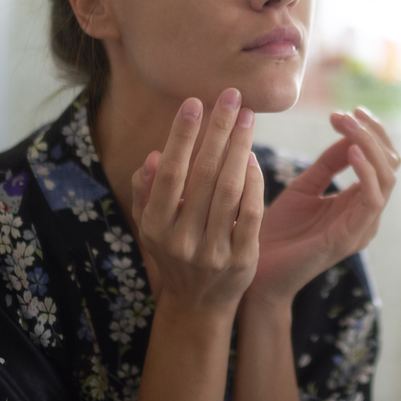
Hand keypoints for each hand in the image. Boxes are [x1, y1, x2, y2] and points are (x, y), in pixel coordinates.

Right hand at [130, 90, 264, 315]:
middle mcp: (182, 240)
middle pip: (204, 174)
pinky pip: (250, 212)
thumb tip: (153, 156)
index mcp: (155, 226)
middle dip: (219, 130)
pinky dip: (253, 183)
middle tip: (232, 96)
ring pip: (229, 190)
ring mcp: (213, 252)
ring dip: (239, 147)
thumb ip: (146, 191)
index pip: (170, 172)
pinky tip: (252, 158)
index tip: (195, 102)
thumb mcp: (150, 225)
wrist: (199, 304)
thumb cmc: (173, 251)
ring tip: (246, 118)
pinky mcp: (242, 260)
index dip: (183, 135)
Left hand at [246, 108, 399, 305]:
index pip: (383, 161)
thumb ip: (328, 164)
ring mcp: (362, 228)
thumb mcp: (304, 187)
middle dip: (373, 133)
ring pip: (387, 178)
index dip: (371, 132)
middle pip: (391, 165)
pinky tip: (350, 150)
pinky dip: (366, 171)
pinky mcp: (350, 238)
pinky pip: (373, 199)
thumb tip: (349, 132)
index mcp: (358, 204)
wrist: (254, 271)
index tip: (348, 111)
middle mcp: (366, 216)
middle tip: (349, 113)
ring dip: (370, 145)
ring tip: (348, 124)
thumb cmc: (276, 232)